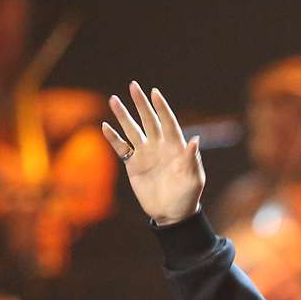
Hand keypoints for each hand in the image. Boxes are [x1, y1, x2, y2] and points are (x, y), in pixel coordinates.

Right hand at [102, 82, 204, 225]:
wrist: (172, 213)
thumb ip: (192, 159)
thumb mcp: (193, 178)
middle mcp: (159, 146)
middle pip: (148, 120)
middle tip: (133, 86)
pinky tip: (105, 126)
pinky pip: (121, 147)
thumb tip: (195, 139)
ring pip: (132, 130)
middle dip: (140, 103)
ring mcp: (145, 154)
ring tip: (113, 100)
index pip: (168, 122)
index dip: (161, 107)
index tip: (154, 92)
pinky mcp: (133, 164)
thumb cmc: (188, 196)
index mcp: (175, 146)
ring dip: (123, 116)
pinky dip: (113, 138)